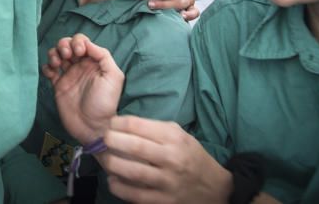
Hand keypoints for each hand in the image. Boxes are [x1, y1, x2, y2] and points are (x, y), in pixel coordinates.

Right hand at [43, 34, 123, 144]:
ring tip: (58, 64)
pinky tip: (51, 74)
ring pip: (57, 54)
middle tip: (67, 56)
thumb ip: (104, 56)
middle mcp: (81, 66)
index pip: (83, 42)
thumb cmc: (105, 103)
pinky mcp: (58, 85)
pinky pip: (48, 70)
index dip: (78, 42)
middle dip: (64, 45)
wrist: (91, 126)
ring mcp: (68, 75)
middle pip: (67, 44)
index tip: (79, 52)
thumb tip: (88, 44)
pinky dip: (47, 67)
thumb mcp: (113, 77)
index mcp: (94, 62)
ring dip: (54, 54)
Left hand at [98, 115, 231, 202]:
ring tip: (106, 159)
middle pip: (135, 147)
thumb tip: (124, 124)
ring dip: (113, 164)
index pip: (139, 126)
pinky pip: (136, 196)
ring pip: (133, 172)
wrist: (214, 188)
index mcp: (174, 138)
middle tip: (103, 139)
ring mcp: (167, 182)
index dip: (118, 123)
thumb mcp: (179, 135)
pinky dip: (120, 188)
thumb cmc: (191, 156)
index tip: (110, 124)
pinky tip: (113, 181)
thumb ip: (155, 129)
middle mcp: (171, 159)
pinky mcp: (164, 201)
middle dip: (113, 140)